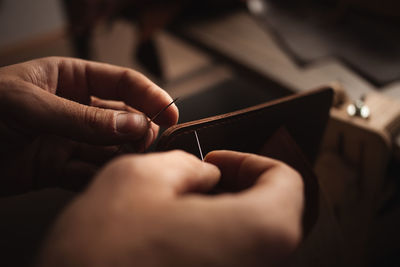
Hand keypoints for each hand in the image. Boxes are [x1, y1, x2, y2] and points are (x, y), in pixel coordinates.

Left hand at [0, 57, 177, 193]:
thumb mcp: (29, 104)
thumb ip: (82, 117)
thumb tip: (133, 124)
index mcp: (69, 79)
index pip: (122, 82)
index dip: (150, 96)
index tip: (171, 112)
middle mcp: (74, 108)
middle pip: (122, 116)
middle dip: (140, 128)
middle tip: (150, 142)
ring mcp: (68, 139)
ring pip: (110, 147)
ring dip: (125, 155)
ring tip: (136, 162)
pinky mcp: (58, 167)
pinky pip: (90, 171)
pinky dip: (103, 176)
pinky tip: (113, 178)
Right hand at [37, 150, 303, 266]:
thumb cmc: (101, 254)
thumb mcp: (138, 178)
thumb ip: (184, 165)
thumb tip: (203, 175)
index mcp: (259, 232)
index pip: (286, 181)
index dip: (249, 161)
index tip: (216, 162)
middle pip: (269, 214)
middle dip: (233, 189)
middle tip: (195, 182)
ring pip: (246, 241)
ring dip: (217, 217)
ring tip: (175, 210)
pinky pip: (225, 262)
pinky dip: (206, 245)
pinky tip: (168, 240)